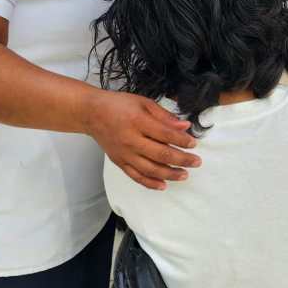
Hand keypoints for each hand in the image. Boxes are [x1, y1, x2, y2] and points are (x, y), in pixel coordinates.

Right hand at [83, 88, 200, 189]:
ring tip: (184, 175)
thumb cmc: (119, 105)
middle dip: (181, 159)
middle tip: (196, 162)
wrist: (91, 113)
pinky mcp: (119, 162)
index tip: (194, 143)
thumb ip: (165, 116)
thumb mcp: (144, 102)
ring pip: (150, 169)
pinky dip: (150, 183)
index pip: (165, 134)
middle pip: (161, 154)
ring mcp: (124, 153)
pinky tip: (163, 185)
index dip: (182, 140)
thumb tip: (184, 125)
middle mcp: (131, 140)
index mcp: (138, 122)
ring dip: (169, 174)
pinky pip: (136, 176)